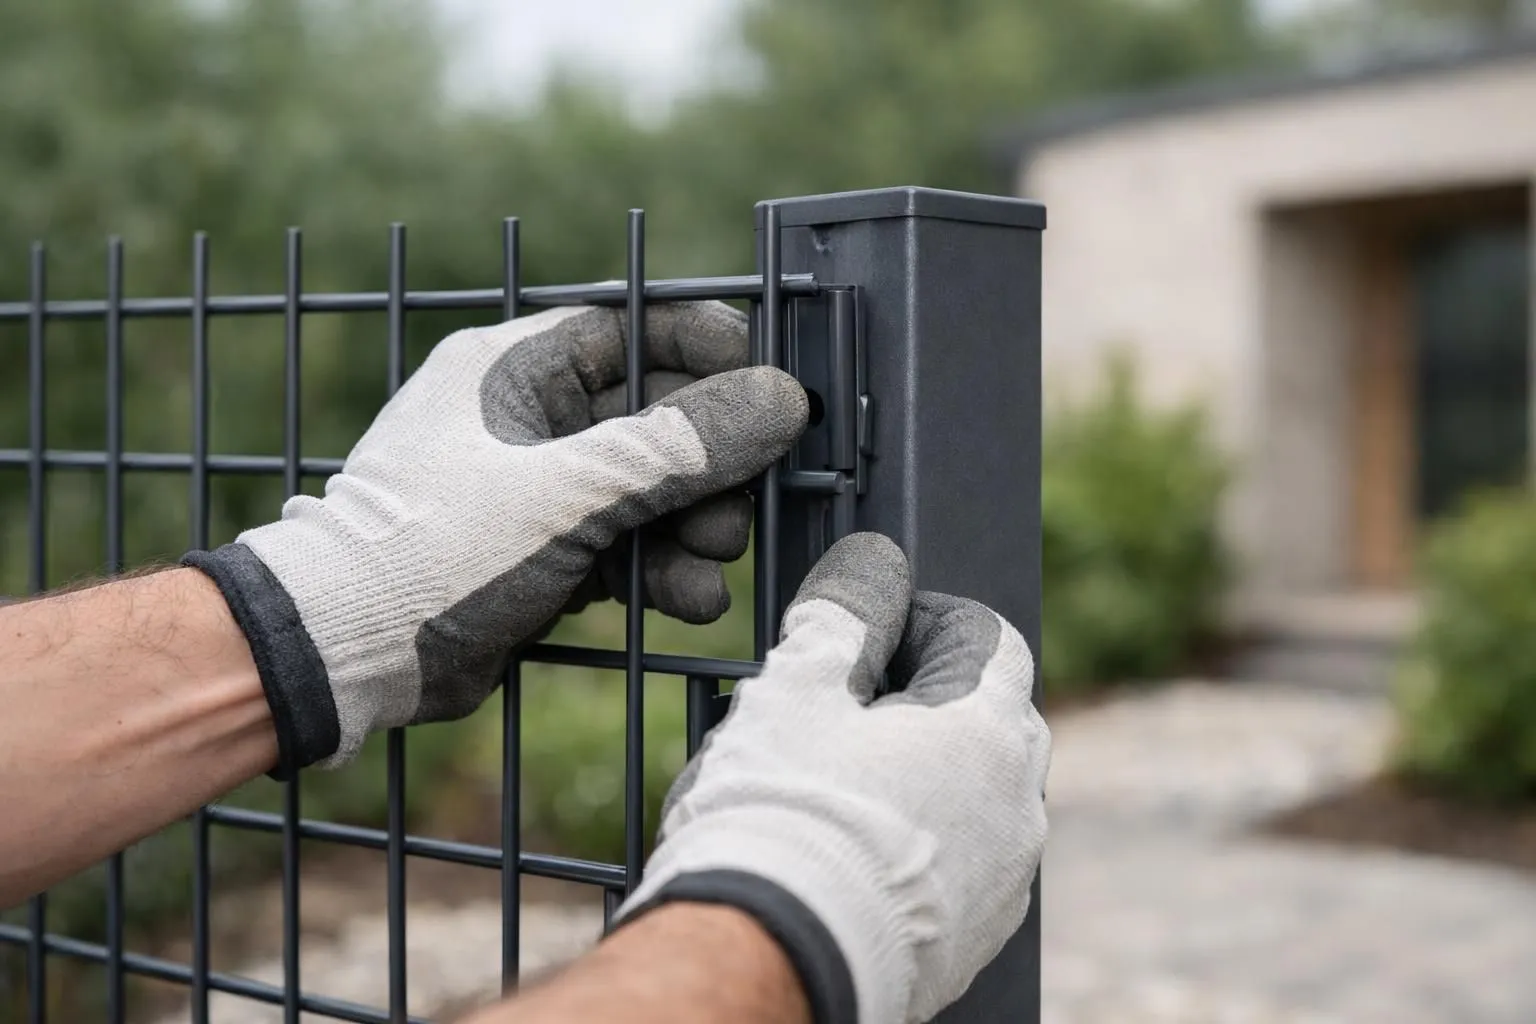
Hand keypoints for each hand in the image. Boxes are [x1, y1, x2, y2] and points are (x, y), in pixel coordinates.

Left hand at [185, 302, 806, 774]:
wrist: (345, 655)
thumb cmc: (437, 549)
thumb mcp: (569, 492)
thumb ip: (679, 447)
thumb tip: (781, 400)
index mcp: (514, 367)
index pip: (632, 330)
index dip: (708, 350)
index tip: (771, 384)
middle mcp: (528, 419)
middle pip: (655, 418)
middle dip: (709, 463)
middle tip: (744, 501)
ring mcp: (535, 490)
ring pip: (647, 490)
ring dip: (693, 524)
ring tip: (715, 557)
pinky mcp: (542, 553)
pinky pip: (624, 546)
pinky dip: (660, 569)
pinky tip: (691, 601)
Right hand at [617, 533, 1049, 1023]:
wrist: (768, 963)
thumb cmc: (781, 818)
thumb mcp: (797, 688)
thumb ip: (845, 613)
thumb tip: (872, 564)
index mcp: (988, 730)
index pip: (987, 634)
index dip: (924, 614)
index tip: (866, 628)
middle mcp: (1020, 806)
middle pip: (991, 713)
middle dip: (929, 692)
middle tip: (847, 702)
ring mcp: (1005, 881)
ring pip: (981, 792)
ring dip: (929, 769)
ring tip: (844, 779)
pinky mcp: (976, 940)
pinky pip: (966, 862)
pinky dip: (926, 839)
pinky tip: (857, 848)